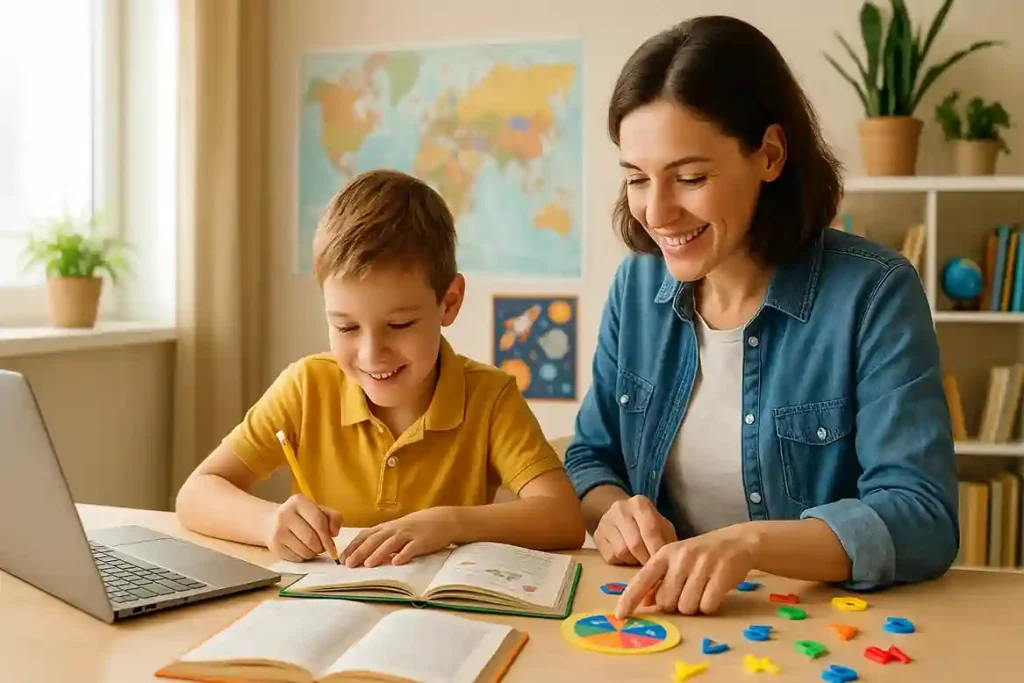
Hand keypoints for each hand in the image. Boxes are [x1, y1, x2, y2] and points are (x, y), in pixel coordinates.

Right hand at [264, 493, 341, 561]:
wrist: (270, 522)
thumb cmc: (300, 516)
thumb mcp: (317, 510)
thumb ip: (333, 517)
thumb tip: (334, 533)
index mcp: (298, 502)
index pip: (319, 521)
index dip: (328, 537)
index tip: (333, 547)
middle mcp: (285, 515)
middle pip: (311, 539)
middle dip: (321, 547)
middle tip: (322, 546)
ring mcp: (278, 531)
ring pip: (304, 551)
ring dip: (313, 553)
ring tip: (311, 546)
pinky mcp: (274, 547)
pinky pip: (296, 558)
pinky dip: (303, 557)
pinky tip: (300, 549)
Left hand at [339, 507, 457, 567]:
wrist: (443, 520)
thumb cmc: (417, 527)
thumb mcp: (397, 530)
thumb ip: (383, 540)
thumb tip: (365, 555)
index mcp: (387, 527)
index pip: (365, 535)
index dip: (353, 546)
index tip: (342, 558)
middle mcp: (395, 529)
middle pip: (375, 540)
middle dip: (361, 552)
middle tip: (349, 564)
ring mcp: (409, 534)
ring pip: (390, 543)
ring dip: (379, 553)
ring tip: (368, 564)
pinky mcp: (422, 541)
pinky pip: (411, 548)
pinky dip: (403, 554)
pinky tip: (397, 562)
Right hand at [593, 495, 676, 564]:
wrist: (621, 516)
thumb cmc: (648, 524)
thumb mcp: (662, 526)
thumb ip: (667, 539)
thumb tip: (670, 560)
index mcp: (639, 503)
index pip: (651, 530)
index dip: (657, 550)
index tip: (664, 564)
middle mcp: (620, 509)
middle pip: (635, 544)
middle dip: (646, 559)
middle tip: (653, 567)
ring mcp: (605, 521)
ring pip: (622, 552)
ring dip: (633, 561)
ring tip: (640, 559)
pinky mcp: (597, 536)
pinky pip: (611, 557)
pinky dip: (621, 562)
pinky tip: (627, 557)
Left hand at [614, 524, 758, 617]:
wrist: (736, 542)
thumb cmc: (700, 555)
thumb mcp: (676, 561)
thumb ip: (659, 580)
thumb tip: (643, 602)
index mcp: (664, 554)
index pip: (642, 579)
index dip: (630, 599)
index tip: (620, 615)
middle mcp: (680, 558)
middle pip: (666, 601)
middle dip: (674, 604)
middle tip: (686, 592)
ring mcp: (702, 565)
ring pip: (686, 607)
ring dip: (693, 606)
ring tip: (701, 590)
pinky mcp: (721, 574)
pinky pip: (707, 606)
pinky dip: (709, 605)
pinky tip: (713, 592)